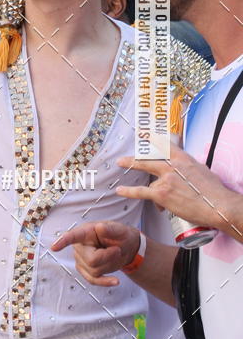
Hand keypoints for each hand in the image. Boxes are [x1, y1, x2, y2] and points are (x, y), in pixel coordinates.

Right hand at [51, 221, 139, 286]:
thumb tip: (100, 227)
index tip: (54, 247)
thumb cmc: (119, 236)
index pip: (72, 236)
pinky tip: (115, 281)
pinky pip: (93, 280)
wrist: (124, 248)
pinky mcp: (85, 270)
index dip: (63, 241)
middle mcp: (79, 246)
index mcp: (85, 232)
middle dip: (108, 257)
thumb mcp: (120, 229)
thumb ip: (111, 229)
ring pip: (94, 271)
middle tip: (117, 249)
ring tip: (114, 255)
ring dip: (109, 265)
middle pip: (91, 260)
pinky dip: (105, 282)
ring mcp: (80, 259)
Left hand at [117, 142, 242, 241]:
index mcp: (183, 159)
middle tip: (121, 160)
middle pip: (147, 160)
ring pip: (149, 182)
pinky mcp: (162, 193)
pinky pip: (141, 192)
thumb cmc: (214, 192)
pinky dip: (129, 192)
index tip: (143, 133)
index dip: (152, 139)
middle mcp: (172, 166)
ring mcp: (166, 179)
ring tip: (125, 189)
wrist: (218, 205)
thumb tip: (182, 172)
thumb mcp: (201, 170)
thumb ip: (187, 168)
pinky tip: (120, 191)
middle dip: (133, 160)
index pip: (165, 145)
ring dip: (150, 191)